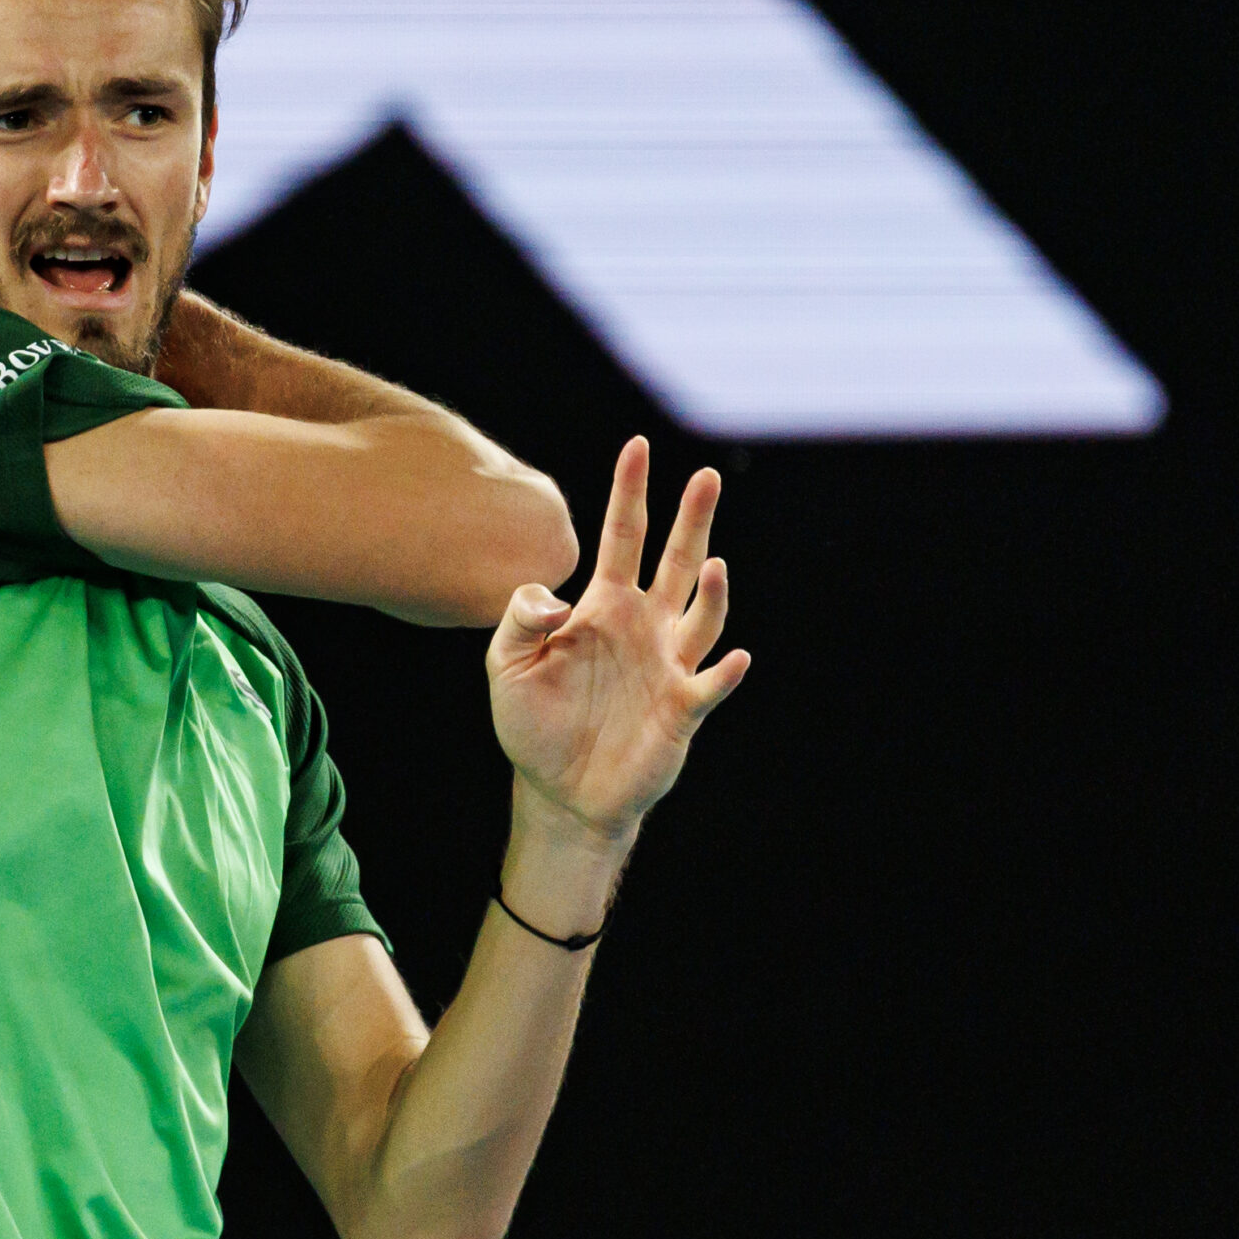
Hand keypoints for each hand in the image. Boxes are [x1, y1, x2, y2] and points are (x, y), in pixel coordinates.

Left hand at [486, 437, 749, 838]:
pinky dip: (724, 672)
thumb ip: (518, 617)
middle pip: (673, 562)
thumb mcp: (505, 664)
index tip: (637, 447)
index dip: (629, 494)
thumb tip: (556, 595)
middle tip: (704, 476)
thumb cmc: (533, 723)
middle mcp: (643, 628)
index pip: (620, 538)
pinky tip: (733, 658)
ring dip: (710, 594)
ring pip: (700, 618)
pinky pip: (709, 686)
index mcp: (603, 608)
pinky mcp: (682, 711)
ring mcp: (667, 667)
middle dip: (690, 519)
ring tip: (709, 565)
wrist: (559, 791)